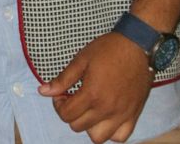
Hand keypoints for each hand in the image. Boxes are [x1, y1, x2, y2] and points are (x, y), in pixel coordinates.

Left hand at [37, 32, 153, 143]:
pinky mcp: (133, 116)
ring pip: (98, 137)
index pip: (66, 114)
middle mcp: (106, 109)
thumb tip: (43, 91)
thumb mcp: (81, 59)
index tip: (62, 93)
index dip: (58, 104)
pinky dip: (110, 132)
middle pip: (78, 126)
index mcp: (92, 94)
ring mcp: (121, 115)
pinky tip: (106, 117)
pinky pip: (120, 137)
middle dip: (70, 113)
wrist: (136, 45)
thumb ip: (63, 79)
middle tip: (73, 98)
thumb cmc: (107, 49)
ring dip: (89, 126)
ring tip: (89, 109)